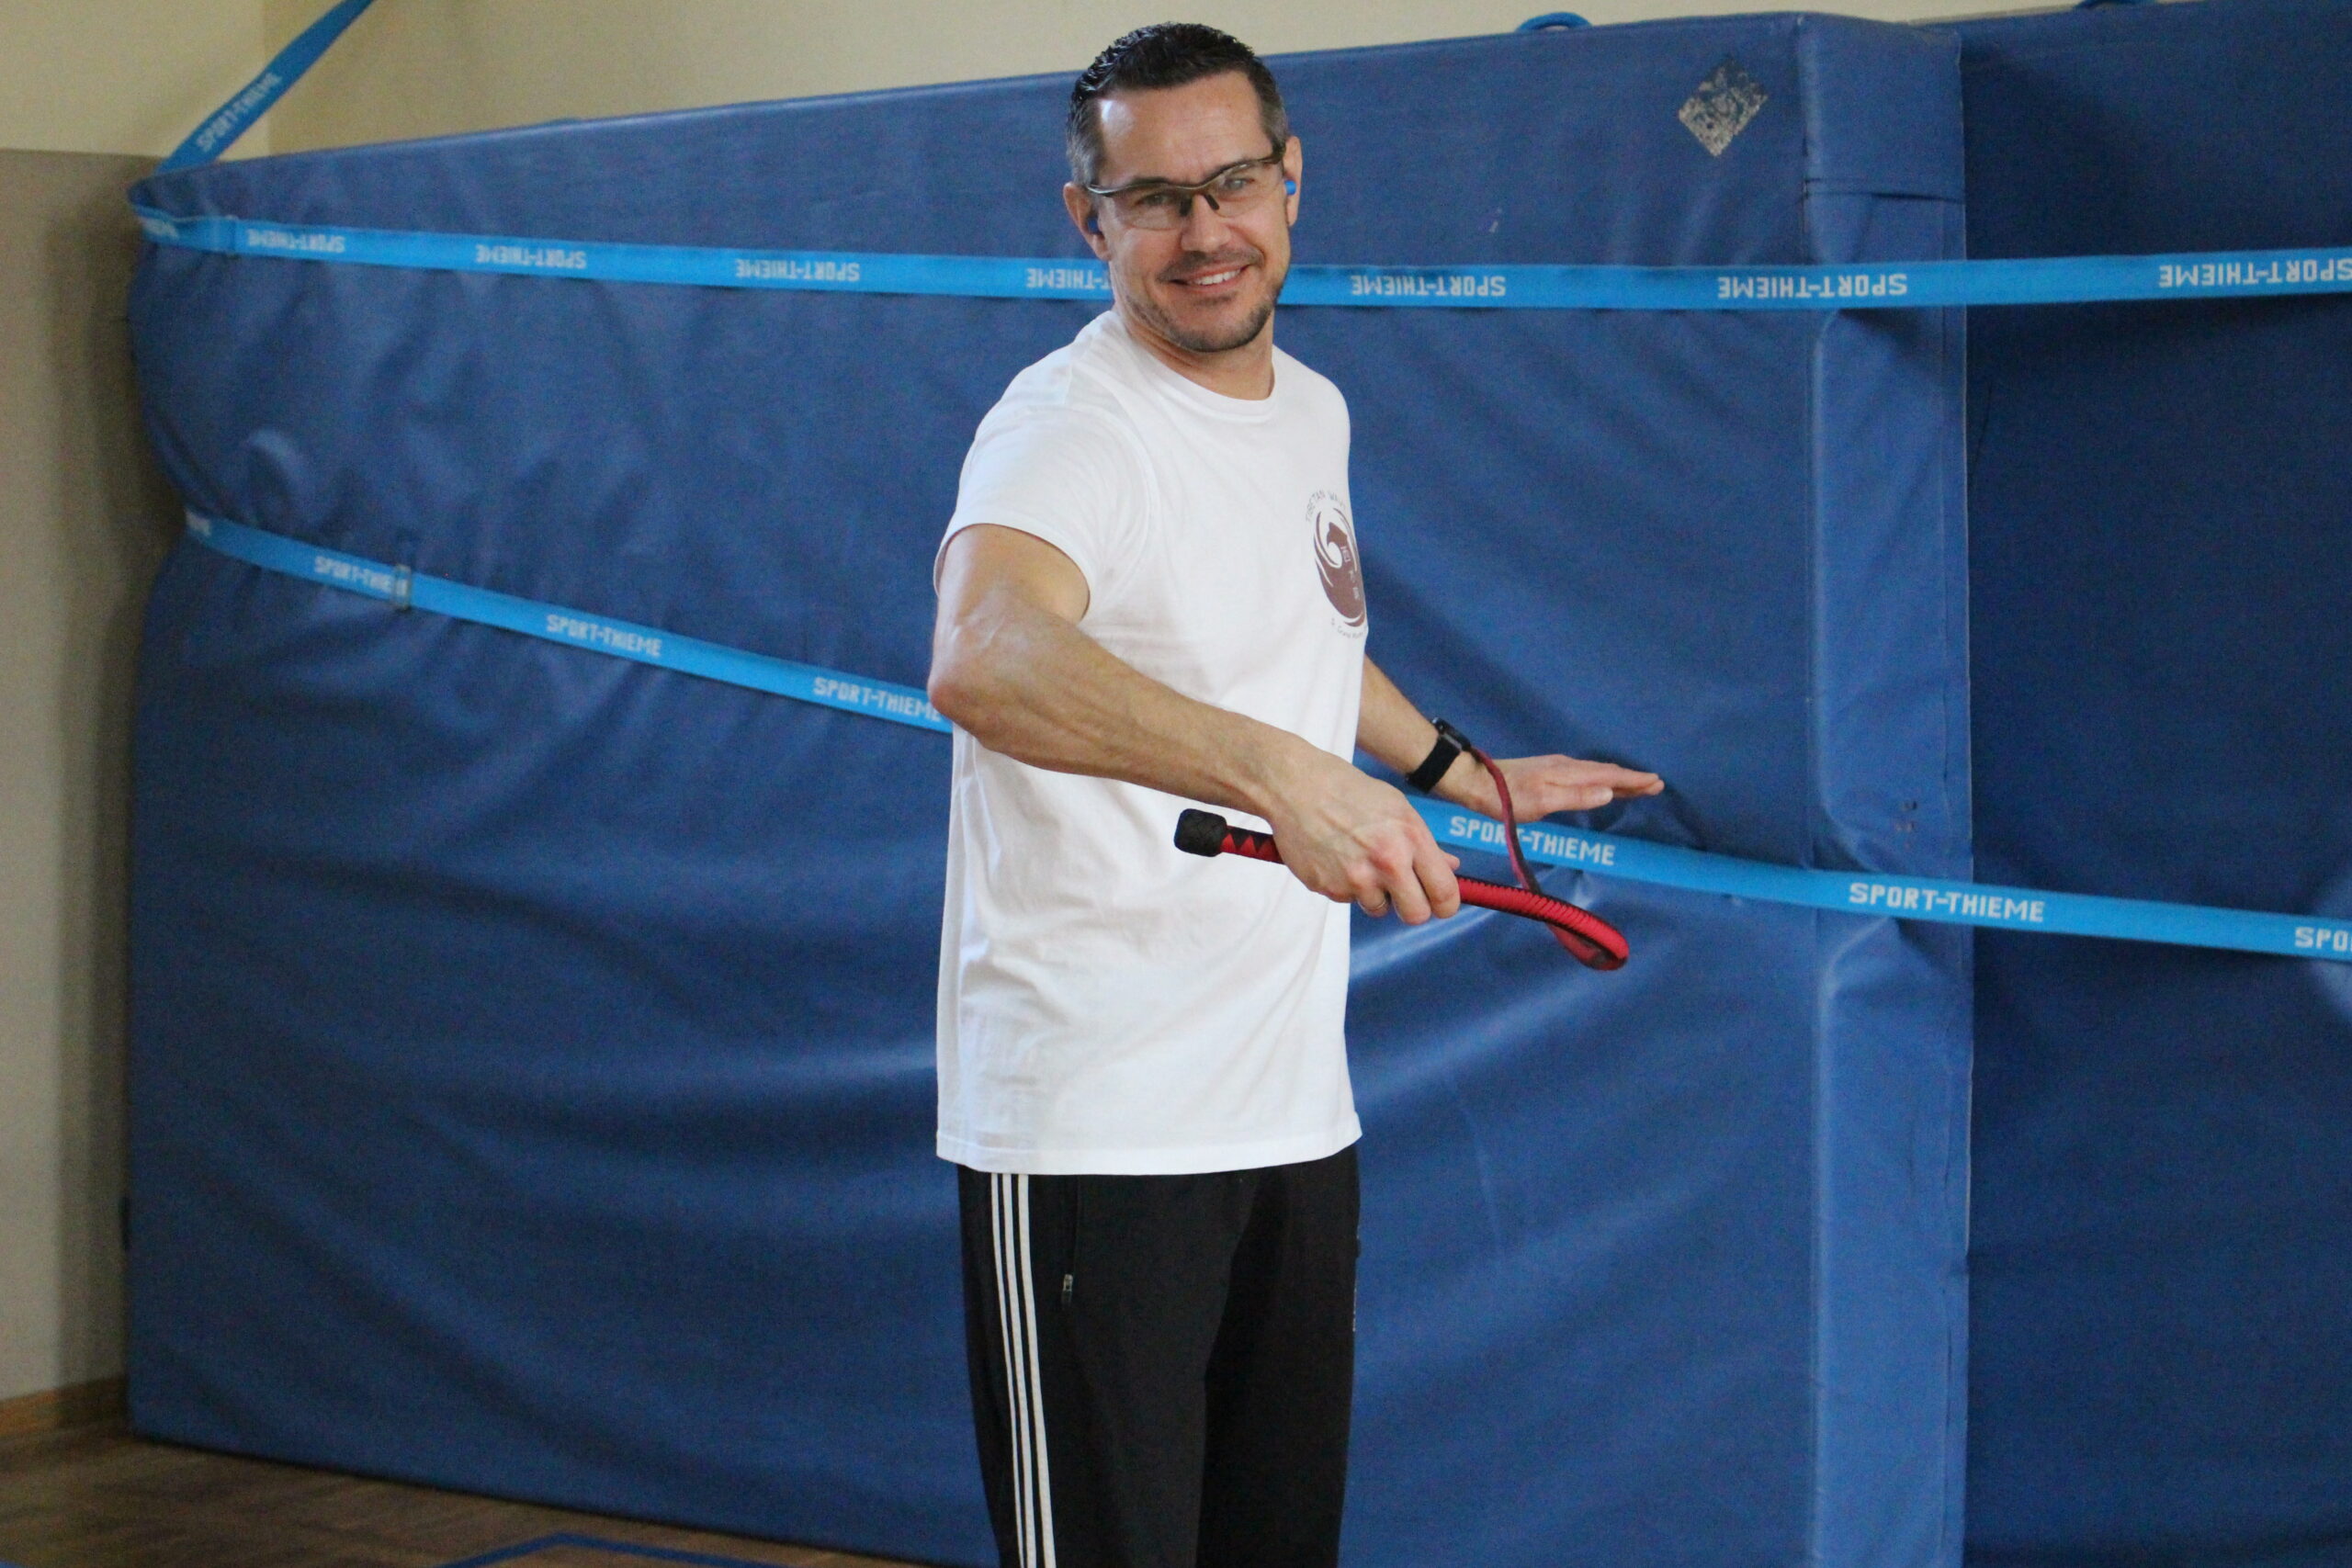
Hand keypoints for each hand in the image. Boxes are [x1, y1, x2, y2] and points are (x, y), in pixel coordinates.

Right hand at [1261, 743, 1462, 922]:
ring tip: (1359, 862)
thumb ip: (1425, 843)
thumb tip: (1451, 867)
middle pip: (1416, 915)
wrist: (1296, 786)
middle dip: (1413, 909)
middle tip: (1404, 894)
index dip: (1446, 904)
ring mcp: (1355, 878)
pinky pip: (1348, 899)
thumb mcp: (1397, 808)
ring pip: (1379, 909)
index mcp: (1410, 838)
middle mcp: (1387, 862)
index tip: (1441, 904)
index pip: (1444, 892)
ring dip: (1374, 894)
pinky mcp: (1328, 887)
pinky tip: (1336, 857)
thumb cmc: (1349, 791)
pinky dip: (1345, 886)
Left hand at [1444, 752, 1662, 820]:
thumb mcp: (1542, 803)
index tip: (1656, 784)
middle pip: (1606, 772)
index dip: (1634, 781)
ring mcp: (1556, 768)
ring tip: (1635, 786)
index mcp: (1569, 773)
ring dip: (1617, 780)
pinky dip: (1600, 780)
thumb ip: (1576, 797)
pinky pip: (1583, 775)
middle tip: (1655, 785)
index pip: (1610, 776)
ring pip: (1595, 773)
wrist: (1474, 782)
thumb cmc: (1506, 798)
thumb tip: (1610, 792)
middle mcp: (1566, 766)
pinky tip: (1598, 785)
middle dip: (1631, 779)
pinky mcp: (1546, 773)